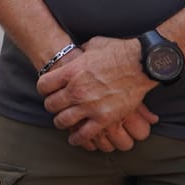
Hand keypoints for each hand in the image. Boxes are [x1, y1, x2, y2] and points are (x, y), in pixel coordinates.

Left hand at [36, 35, 157, 148]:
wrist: (141, 64)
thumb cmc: (118, 51)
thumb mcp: (92, 45)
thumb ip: (80, 54)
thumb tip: (77, 54)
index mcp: (70, 71)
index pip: (43, 85)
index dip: (43, 89)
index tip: (47, 91)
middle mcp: (77, 90)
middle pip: (51, 105)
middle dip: (51, 106)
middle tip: (55, 107)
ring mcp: (90, 106)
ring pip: (64, 121)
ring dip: (61, 122)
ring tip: (63, 122)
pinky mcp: (105, 118)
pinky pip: (85, 134)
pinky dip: (77, 139)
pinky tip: (75, 139)